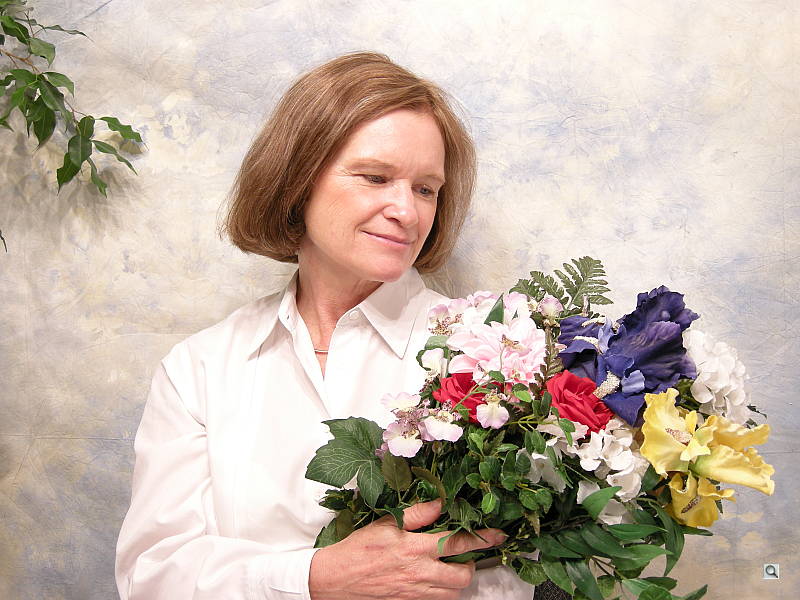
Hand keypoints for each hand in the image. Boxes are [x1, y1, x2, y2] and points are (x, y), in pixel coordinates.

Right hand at [308, 499, 506, 599]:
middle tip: (465, 555)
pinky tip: (433, 580)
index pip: (458, 542)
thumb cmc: (359, 549)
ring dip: (457, 581)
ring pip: (453, 593)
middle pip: (462, 575)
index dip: (482, 538)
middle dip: (470, 565)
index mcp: (415, 548)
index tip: (498, 535)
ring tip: (449, 567)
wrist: (335, 580)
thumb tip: (440, 503)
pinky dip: (442, 592)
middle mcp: (419, 573)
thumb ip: (417, 514)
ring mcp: (416, 592)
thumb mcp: (386, 523)